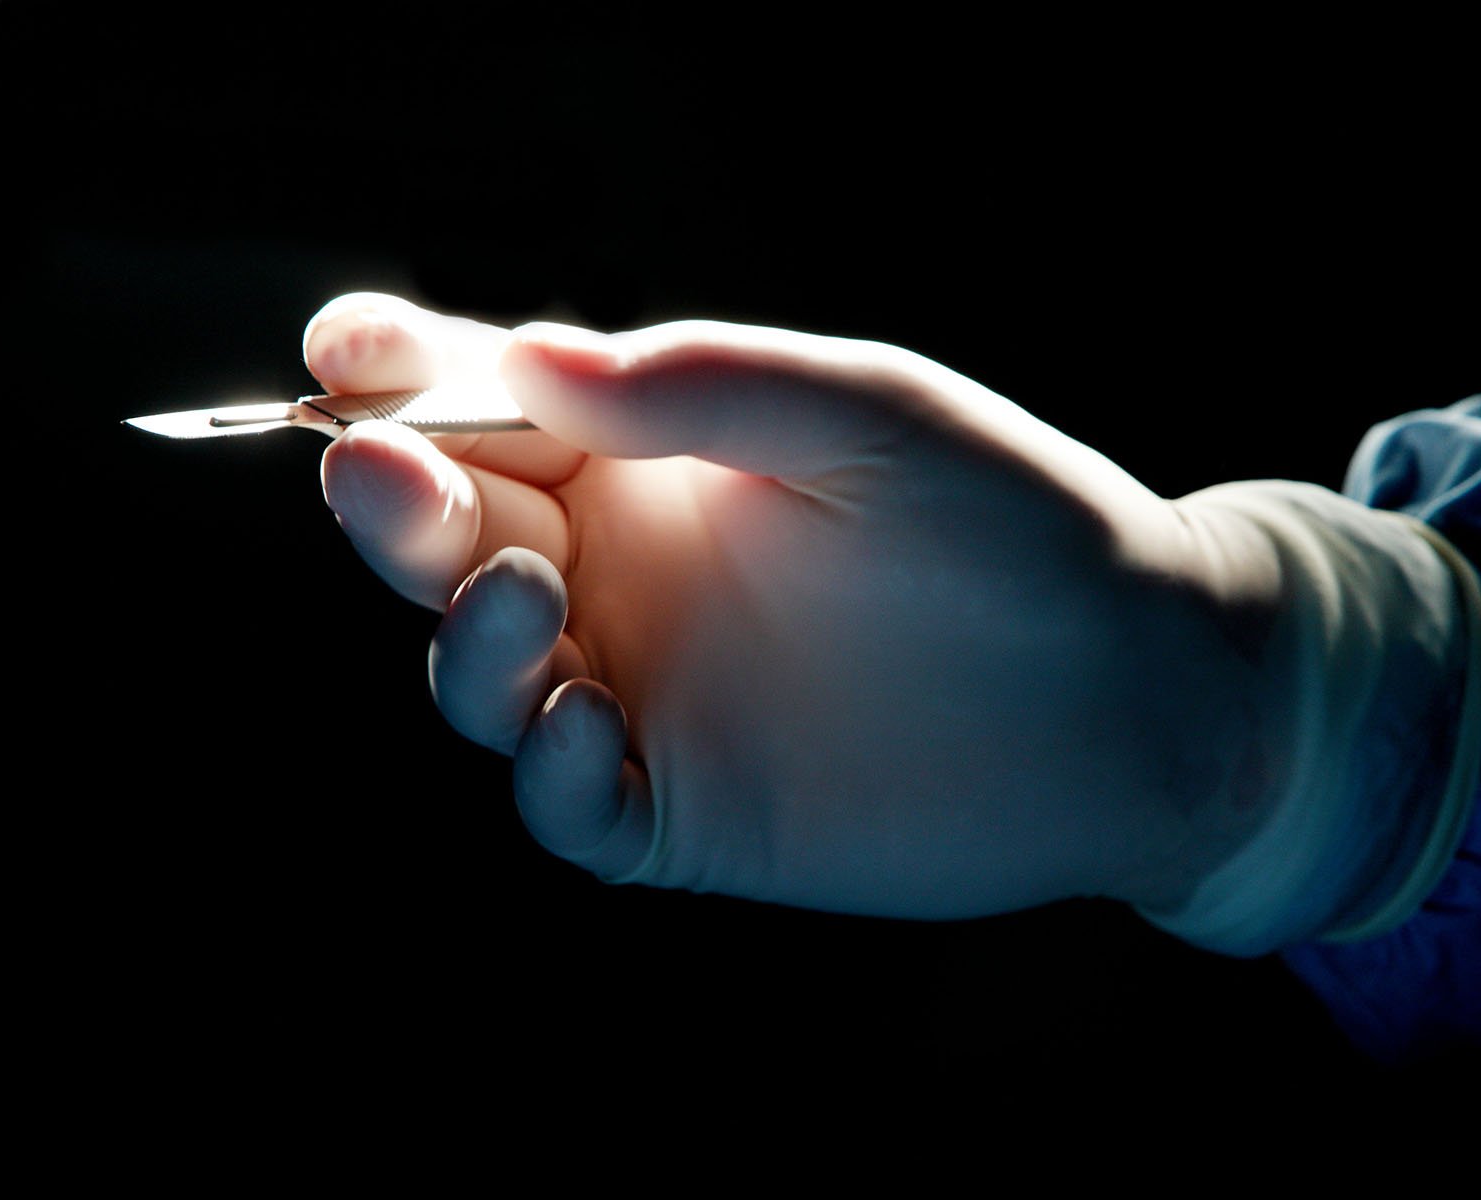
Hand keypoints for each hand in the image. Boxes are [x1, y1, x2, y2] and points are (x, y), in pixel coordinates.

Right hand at [305, 294, 1267, 918]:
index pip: (490, 406)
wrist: (1130, 691)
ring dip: (465, 637)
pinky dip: (547, 775)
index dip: (404, 375)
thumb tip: (526, 352)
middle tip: (379, 472)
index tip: (349, 351)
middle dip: (396, 503)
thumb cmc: (1014, 526)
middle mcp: (625, 569)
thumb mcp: (868, 417)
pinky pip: (568, 803)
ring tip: (520, 597)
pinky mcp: (679, 807)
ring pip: (483, 674)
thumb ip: (704, 387)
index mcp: (653, 458)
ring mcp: (645, 689)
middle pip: (452, 537)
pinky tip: (583, 728)